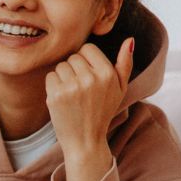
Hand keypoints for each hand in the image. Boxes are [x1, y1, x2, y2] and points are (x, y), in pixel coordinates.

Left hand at [45, 38, 133, 180]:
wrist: (85, 141)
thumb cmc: (103, 112)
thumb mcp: (120, 89)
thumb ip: (125, 63)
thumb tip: (130, 39)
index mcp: (107, 74)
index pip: (87, 48)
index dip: (86, 60)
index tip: (88, 75)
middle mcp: (90, 79)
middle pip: (72, 56)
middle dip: (74, 69)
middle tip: (81, 89)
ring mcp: (72, 87)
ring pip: (60, 66)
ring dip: (63, 77)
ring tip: (72, 95)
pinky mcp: (55, 95)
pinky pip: (50, 76)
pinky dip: (53, 86)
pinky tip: (63, 99)